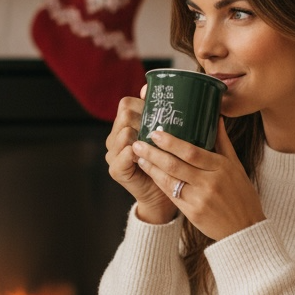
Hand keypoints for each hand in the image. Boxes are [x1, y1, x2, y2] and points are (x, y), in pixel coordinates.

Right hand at [105, 92, 177, 223]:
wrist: (165, 195)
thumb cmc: (172, 162)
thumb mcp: (173, 138)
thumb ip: (173, 118)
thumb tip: (180, 98)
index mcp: (128, 125)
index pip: (127, 104)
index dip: (142, 103)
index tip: (162, 109)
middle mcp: (117, 136)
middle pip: (124, 114)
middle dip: (144, 117)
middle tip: (162, 125)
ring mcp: (114, 153)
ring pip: (123, 132)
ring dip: (141, 133)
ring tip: (156, 139)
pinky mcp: (116, 169)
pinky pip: (121, 156)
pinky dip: (133, 153)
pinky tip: (143, 153)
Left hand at [131, 118, 265, 240]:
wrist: (245, 228)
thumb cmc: (242, 194)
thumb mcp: (236, 166)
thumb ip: (223, 143)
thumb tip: (215, 118)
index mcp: (222, 167)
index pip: (192, 151)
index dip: (171, 142)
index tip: (155, 133)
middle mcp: (210, 182)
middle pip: (176, 165)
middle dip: (154, 153)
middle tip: (138, 143)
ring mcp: (200, 199)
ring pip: (170, 180)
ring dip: (152, 168)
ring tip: (139, 157)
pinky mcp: (193, 213)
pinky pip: (172, 195)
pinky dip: (160, 182)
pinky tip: (151, 173)